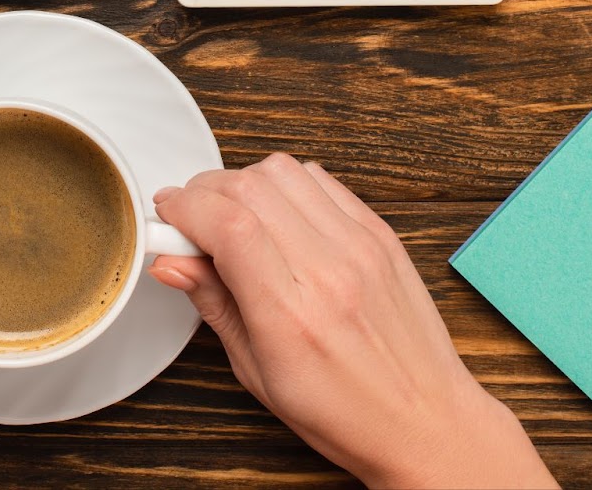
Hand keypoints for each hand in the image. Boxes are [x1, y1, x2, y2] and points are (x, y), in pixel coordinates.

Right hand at [149, 153, 555, 489]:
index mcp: (292, 315)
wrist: (426, 420)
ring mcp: (361, 245)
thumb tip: (171, 260)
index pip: (226, 224)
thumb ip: (213, 303)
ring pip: (283, 170)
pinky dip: (286, 185)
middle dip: (204, 193)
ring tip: (235, 218)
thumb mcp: (258, 373)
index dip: (183, 207)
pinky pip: (321, 179)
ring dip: (244, 183)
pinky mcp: (381, 232)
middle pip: (249, 186)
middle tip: (192, 222)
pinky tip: (278, 215)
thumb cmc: (346, 411)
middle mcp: (330, 269)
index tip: (165, 216)